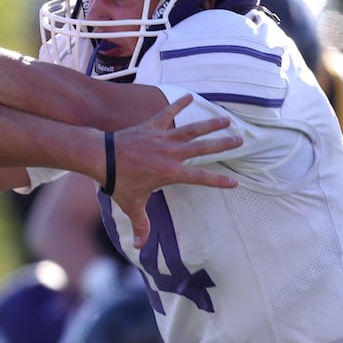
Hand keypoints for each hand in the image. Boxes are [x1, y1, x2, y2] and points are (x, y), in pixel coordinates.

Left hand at [110, 94, 241, 247]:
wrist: (101, 158)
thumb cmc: (118, 182)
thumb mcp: (131, 205)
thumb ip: (139, 225)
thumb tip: (138, 247)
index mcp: (170, 172)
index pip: (200, 178)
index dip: (218, 181)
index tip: (234, 182)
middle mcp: (170, 153)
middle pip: (202, 148)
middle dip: (222, 145)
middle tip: (240, 140)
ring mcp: (161, 137)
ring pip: (190, 129)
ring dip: (209, 124)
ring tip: (226, 119)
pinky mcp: (151, 126)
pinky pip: (167, 113)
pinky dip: (179, 104)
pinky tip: (191, 96)